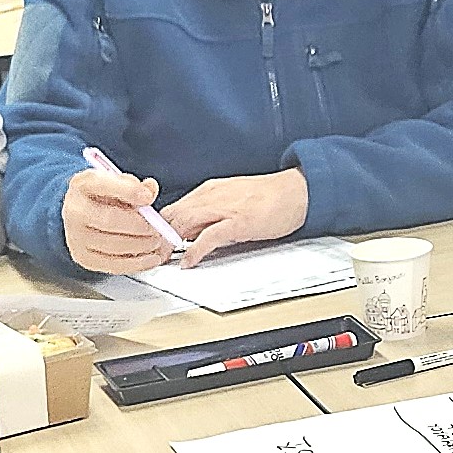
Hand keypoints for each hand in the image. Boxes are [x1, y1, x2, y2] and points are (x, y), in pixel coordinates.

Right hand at [62, 161, 177, 272]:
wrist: (83, 216)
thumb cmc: (103, 197)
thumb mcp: (118, 183)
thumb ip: (136, 186)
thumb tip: (150, 189)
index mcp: (83, 185)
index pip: (103, 185)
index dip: (128, 191)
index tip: (147, 197)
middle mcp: (75, 210)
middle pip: (109, 220)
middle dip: (138, 225)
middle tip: (156, 228)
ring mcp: (76, 236)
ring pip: (112, 245)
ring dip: (140, 245)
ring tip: (156, 241)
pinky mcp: (84, 258)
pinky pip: (113, 264)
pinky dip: (137, 263)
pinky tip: (151, 258)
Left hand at [159, 167, 309, 263]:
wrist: (296, 192)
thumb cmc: (269, 197)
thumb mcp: (231, 199)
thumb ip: (209, 212)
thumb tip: (191, 231)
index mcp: (208, 190)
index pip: (173, 207)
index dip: (160, 227)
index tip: (156, 242)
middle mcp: (211, 196)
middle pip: (172, 216)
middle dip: (160, 237)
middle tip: (156, 255)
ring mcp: (223, 209)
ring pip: (184, 224)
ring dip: (171, 244)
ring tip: (166, 260)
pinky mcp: (237, 222)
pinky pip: (207, 238)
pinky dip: (194, 251)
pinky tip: (189, 261)